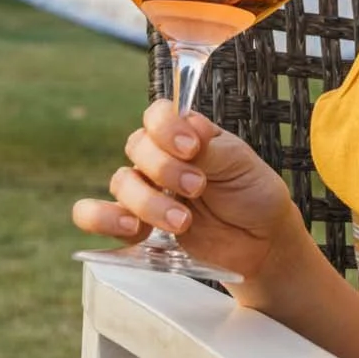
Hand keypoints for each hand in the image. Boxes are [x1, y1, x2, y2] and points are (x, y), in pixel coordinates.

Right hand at [70, 99, 301, 288]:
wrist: (261, 241)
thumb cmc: (253, 194)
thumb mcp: (241, 164)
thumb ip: (210, 147)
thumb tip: (187, 124)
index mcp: (186, 135)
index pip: (157, 116)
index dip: (166, 128)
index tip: (191, 148)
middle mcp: (160, 158)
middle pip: (136, 147)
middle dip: (165, 169)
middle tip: (198, 188)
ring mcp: (147, 191)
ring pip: (121, 182)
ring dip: (148, 202)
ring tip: (182, 222)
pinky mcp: (137, 225)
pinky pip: (96, 216)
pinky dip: (103, 219)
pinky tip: (134, 229)